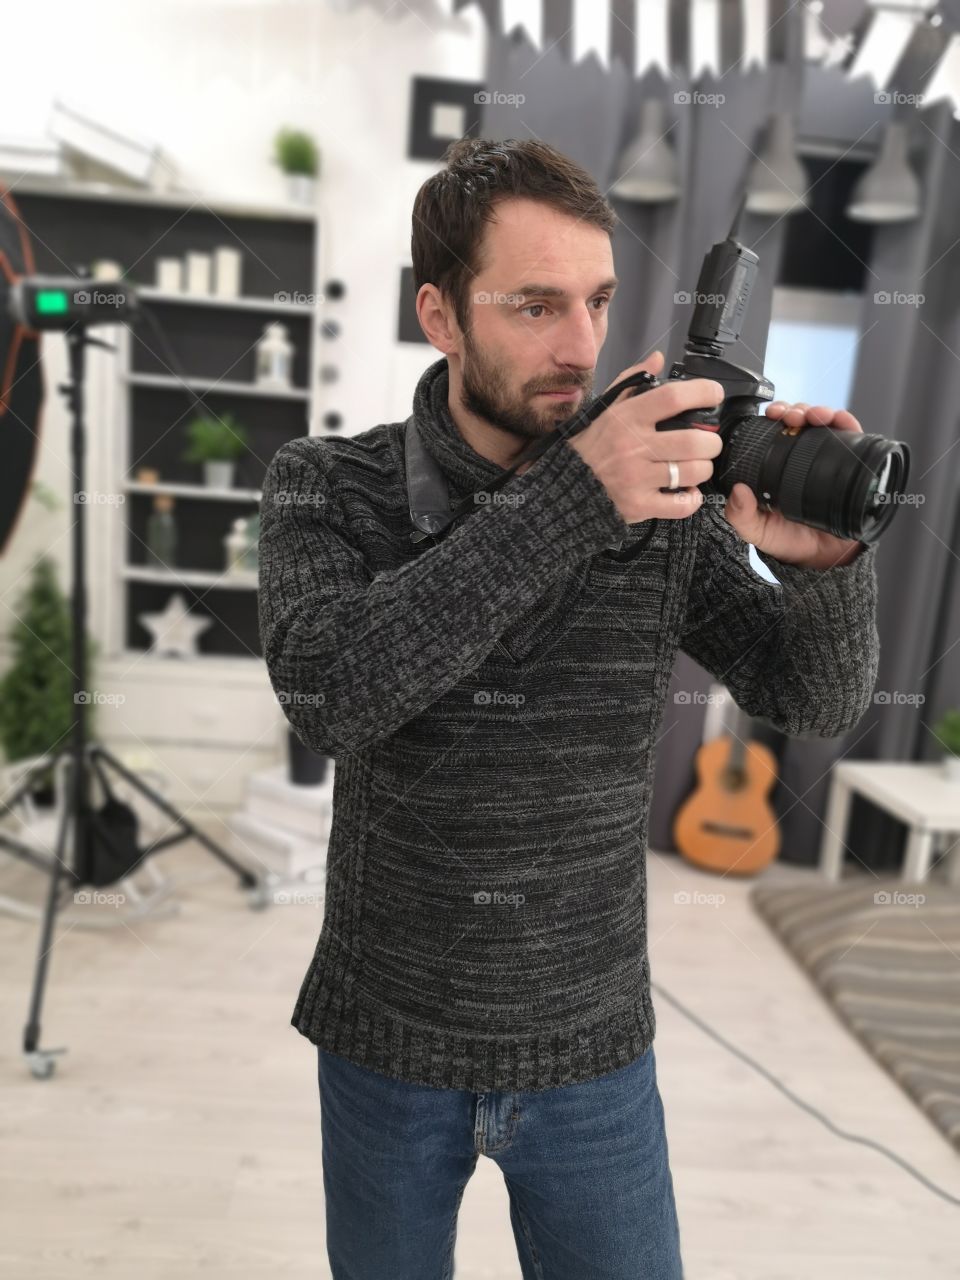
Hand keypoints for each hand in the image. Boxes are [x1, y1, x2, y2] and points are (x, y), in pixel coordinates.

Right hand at [571, 350, 724, 525]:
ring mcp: (637, 478)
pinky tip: (686, 492)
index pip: (673, 397)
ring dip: (703, 468)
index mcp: (627, 418)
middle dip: (711, 442)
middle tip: (708, 443)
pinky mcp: (638, 505)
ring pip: (692, 472)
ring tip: (697, 466)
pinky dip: (691, 500)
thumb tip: (658, 359)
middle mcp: (634, 447)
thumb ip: (632, 382)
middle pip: (693, 441)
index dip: (702, 393)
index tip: (713, 395)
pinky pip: (680, 506)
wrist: (563, 486)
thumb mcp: (605, 408)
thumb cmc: (588, 446)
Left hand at [724, 401, 865, 568]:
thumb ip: (741, 515)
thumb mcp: (756, 530)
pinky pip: (853, 436)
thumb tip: (737, 491)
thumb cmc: (788, 541)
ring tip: (814, 417)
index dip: (774, 417)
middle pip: (801, 420)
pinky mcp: (852, 464)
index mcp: (778, 466)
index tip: (772, 415)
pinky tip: (839, 421)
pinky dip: (846, 422)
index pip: (776, 431)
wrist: (822, 559)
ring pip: (825, 423)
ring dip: (819, 411)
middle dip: (796, 410)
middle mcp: (803, 458)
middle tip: (791, 416)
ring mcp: (828, 459)